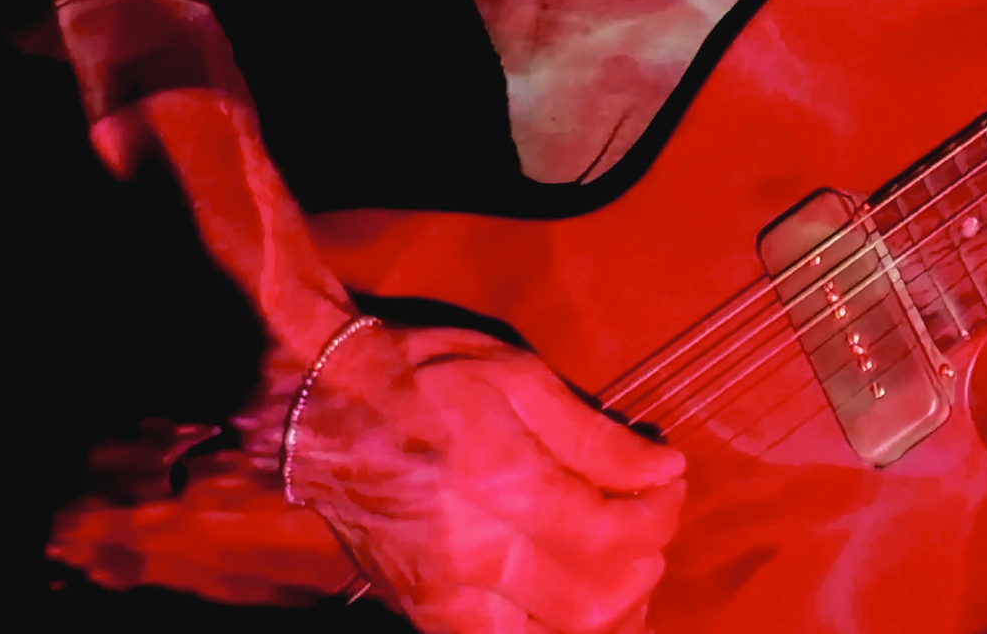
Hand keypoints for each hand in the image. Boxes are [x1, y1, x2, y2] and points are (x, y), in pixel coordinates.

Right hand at [287, 322, 687, 632]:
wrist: (318, 406)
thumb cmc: (423, 375)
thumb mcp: (517, 377)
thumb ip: (594, 436)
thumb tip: (664, 469)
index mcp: (501, 485)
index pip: (613, 536)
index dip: (660, 515)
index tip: (668, 483)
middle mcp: (473, 553)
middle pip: (593, 602)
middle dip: (644, 567)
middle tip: (649, 522)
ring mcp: (442, 593)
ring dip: (605, 618)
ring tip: (625, 573)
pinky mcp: (421, 611)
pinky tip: (573, 607)